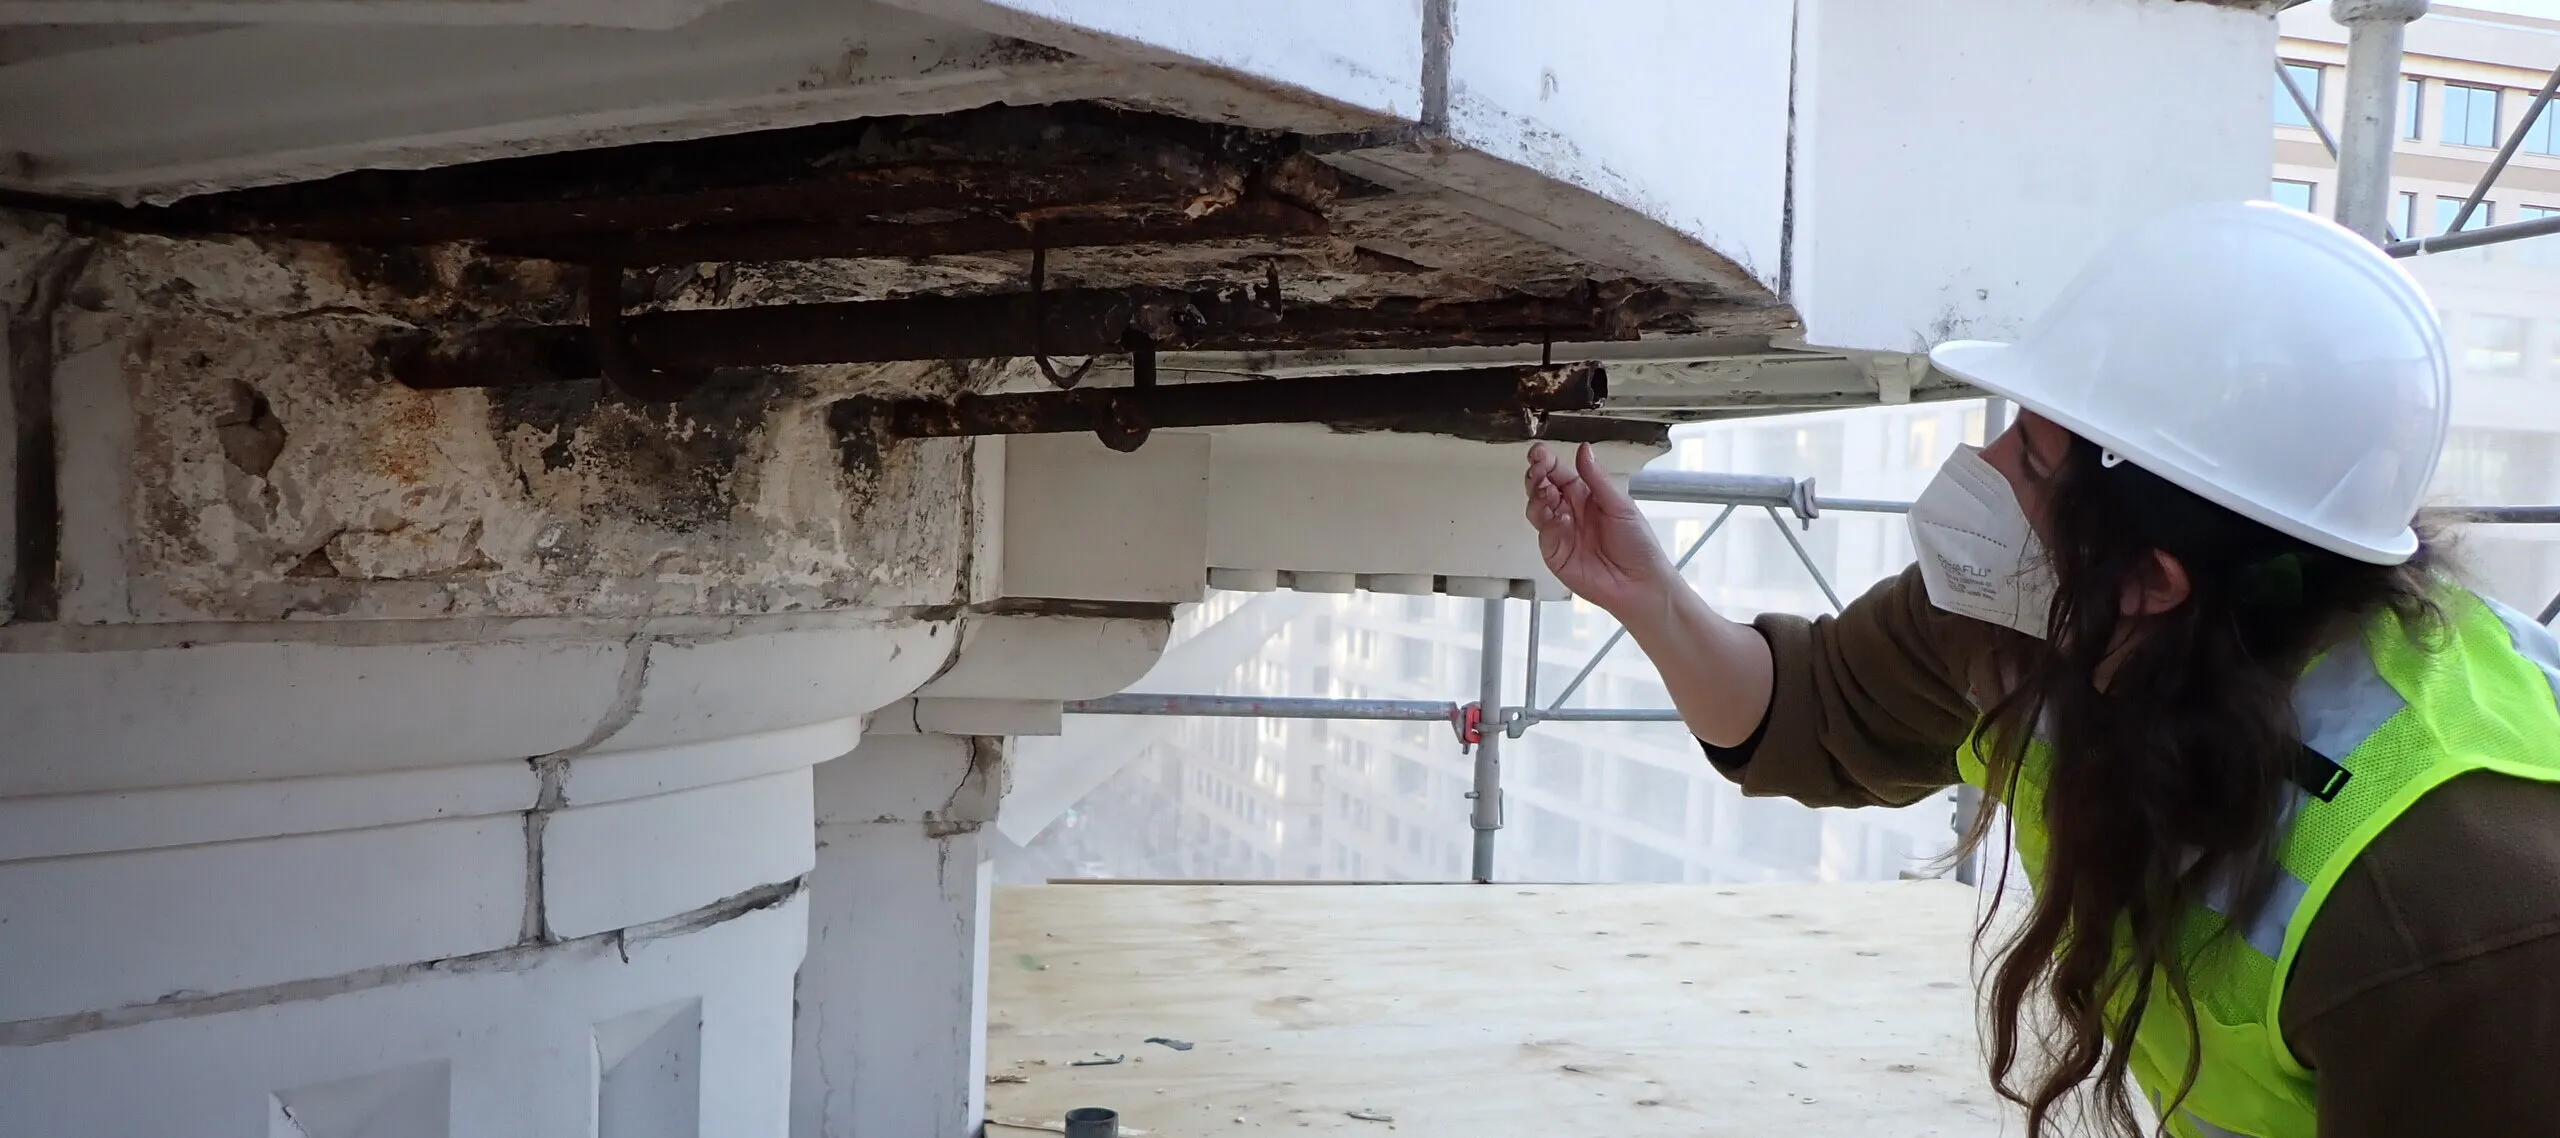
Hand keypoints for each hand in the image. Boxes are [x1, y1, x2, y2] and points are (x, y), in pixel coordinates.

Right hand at [1522, 442, 1675, 616]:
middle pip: (1542, 488)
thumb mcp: (1620, 504)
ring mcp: (1561, 533)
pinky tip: (1560, 518)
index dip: (1547, 462)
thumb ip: (1597, 478)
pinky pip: (1544, 534)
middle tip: (1538, 469)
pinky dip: (1548, 523)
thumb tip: (1584, 449)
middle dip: (1536, 476)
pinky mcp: (1555, 553)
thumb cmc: (1638, 545)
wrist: (1640, 583)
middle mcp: (1570, 512)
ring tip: (1546, 492)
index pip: (1560, 473)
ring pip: (1536, 509)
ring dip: (1537, 497)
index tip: (1539, 453)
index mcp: (1586, 496)